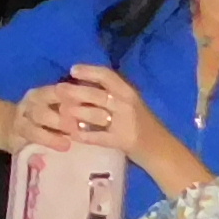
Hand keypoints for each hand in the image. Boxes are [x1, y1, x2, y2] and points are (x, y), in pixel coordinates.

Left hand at [49, 63, 166, 171]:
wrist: (161, 149)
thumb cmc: (142, 123)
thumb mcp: (130, 102)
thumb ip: (111, 93)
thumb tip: (83, 82)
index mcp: (129, 91)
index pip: (108, 75)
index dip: (89, 71)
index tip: (72, 69)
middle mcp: (127, 104)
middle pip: (96, 94)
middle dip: (75, 91)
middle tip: (57, 89)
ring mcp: (125, 123)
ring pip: (95, 114)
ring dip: (76, 112)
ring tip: (61, 112)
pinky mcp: (122, 141)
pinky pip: (98, 137)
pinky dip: (83, 135)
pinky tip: (72, 134)